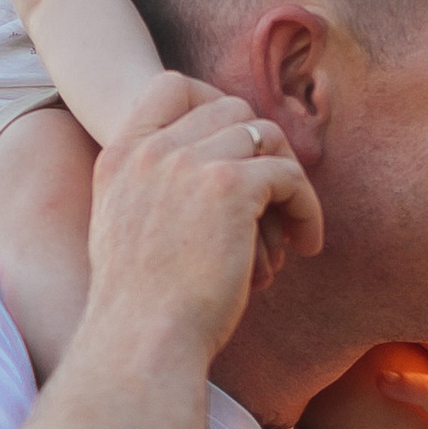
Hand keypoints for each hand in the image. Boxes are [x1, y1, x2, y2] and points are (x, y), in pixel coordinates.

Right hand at [83, 76, 320, 363]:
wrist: (141, 340)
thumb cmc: (140, 309)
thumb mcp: (123, 233)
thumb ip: (152, 193)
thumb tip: (211, 187)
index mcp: (120, 155)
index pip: (171, 88)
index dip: (213, 103)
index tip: (237, 147)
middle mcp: (153, 149)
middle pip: (230, 108)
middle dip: (261, 147)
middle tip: (276, 193)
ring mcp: (191, 162)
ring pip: (266, 137)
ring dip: (288, 178)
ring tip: (297, 223)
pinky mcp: (231, 185)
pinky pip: (289, 176)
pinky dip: (306, 209)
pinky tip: (307, 243)